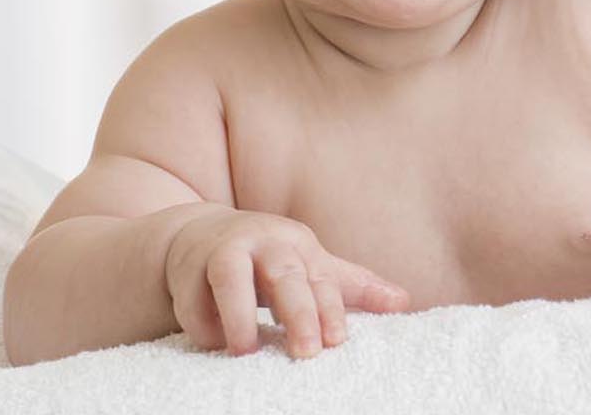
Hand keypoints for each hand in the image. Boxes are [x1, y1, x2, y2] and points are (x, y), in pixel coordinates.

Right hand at [163, 205, 410, 358]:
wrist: (201, 237)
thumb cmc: (268, 260)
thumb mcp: (311, 266)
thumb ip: (354, 287)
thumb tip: (404, 302)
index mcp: (298, 245)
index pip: (322, 277)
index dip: (331, 309)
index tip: (338, 341)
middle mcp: (262, 244)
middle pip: (284, 274)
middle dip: (298, 311)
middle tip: (307, 353)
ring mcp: (221, 253)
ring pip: (230, 277)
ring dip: (239, 314)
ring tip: (246, 350)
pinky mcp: (186, 271)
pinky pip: (193, 302)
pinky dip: (203, 324)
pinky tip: (214, 342)